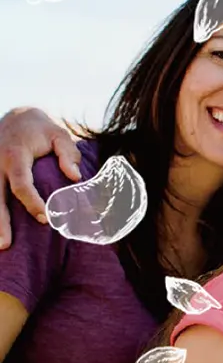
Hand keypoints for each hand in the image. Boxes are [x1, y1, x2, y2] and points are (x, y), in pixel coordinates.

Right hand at [0, 107, 80, 248]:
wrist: (16, 116)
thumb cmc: (42, 130)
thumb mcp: (59, 134)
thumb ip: (68, 154)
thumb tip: (75, 176)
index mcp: (15, 155)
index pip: (21, 184)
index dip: (32, 202)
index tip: (45, 218)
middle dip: (1, 221)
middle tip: (6, 245)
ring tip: (0, 246)